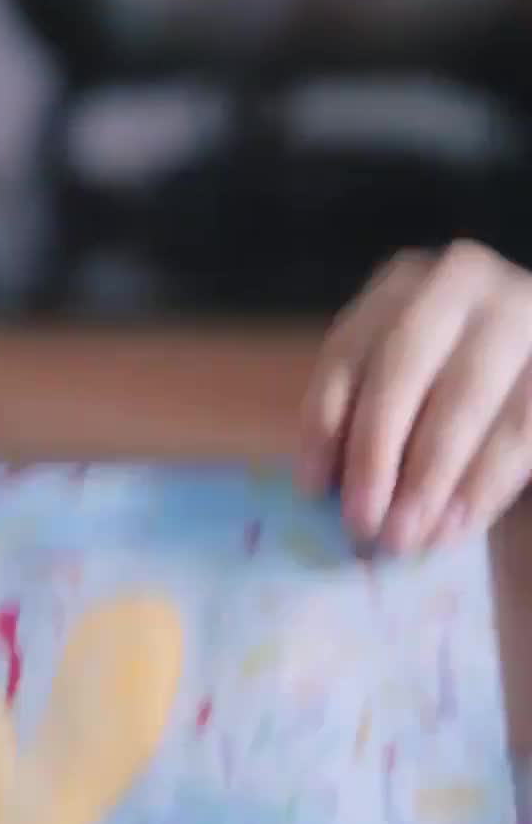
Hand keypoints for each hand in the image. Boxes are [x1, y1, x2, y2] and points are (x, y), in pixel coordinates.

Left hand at [302, 242, 531, 551]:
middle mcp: (459, 285)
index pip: (347, 355)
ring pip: (464, 405)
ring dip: (430, 481)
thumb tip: (326, 490)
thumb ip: (361, 414)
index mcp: (400, 285)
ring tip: (408, 538)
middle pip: (401, 375)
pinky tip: (457, 526)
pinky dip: (484, 485)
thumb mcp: (397, 375)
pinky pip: (521, 430)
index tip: (313, 490)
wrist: (527, 351)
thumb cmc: (447, 373)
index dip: (325, 426)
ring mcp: (520, 315)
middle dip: (376, 457)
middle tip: (362, 525)